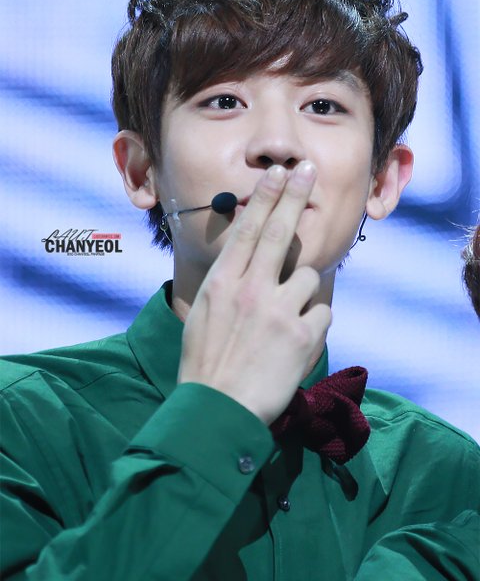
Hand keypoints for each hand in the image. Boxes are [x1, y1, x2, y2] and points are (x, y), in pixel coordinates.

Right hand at [177, 161, 331, 424]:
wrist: (217, 410)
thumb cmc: (205, 366)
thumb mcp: (204, 316)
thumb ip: (228, 286)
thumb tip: (248, 264)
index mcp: (221, 283)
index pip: (248, 230)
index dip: (266, 198)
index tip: (278, 174)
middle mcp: (250, 289)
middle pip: (280, 233)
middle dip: (295, 196)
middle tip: (308, 170)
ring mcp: (278, 310)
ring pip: (309, 277)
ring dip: (304, 292)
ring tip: (285, 321)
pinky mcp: (302, 336)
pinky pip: (322, 313)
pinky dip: (314, 323)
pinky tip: (296, 343)